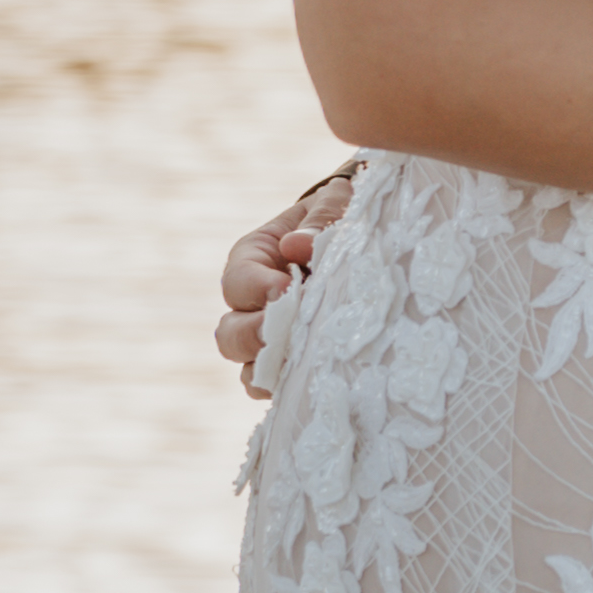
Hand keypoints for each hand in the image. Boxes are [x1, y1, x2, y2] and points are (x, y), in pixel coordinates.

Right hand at [216, 168, 355, 387]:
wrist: (364, 246)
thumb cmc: (341, 218)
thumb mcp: (334, 205)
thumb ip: (320, 218)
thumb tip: (295, 246)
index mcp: (253, 260)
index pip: (237, 281)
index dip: (257, 288)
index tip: (290, 286)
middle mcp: (252, 305)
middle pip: (229, 334)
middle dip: (254, 336)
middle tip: (288, 330)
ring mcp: (269, 339)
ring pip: (247, 369)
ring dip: (269, 370)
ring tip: (301, 361)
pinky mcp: (291, 361)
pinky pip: (276, 386)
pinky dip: (287, 387)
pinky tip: (314, 376)